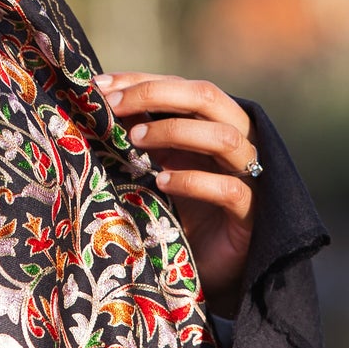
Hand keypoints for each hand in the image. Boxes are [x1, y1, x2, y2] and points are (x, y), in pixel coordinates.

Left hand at [93, 71, 256, 317]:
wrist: (210, 266)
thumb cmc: (181, 210)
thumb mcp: (156, 166)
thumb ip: (141, 137)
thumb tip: (97, 104)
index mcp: (213, 122)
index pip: (180, 86)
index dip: (140, 81)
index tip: (98, 86)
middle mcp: (236, 139)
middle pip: (206, 96)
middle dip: (156, 94)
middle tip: (113, 106)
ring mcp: (249, 175)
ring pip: (223, 136)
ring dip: (175, 131)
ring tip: (135, 141)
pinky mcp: (251, 213)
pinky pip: (229, 189)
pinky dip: (193, 181)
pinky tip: (162, 182)